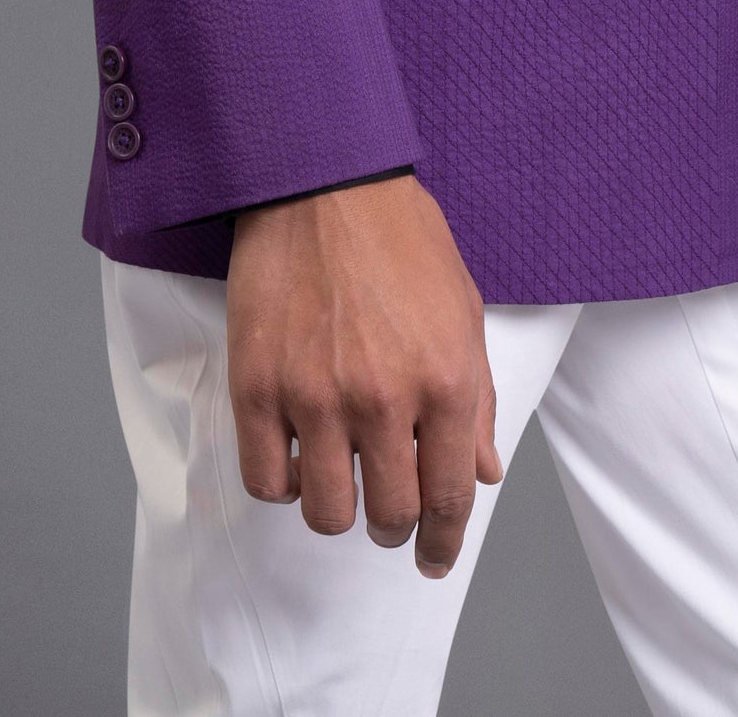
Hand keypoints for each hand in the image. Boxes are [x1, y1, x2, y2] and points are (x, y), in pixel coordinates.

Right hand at [226, 171, 501, 574]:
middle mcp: (383, 399)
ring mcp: (315, 397)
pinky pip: (266, 481)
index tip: (433, 557)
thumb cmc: (399, 235)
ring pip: (326, 512)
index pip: (449, 497)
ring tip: (339, 481)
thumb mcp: (463, 308)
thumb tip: (481, 471)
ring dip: (336, 509)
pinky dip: (282, 484)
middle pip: (388, 515)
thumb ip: (477, 398)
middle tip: (386, 510)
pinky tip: (295, 456)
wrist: (321, 180)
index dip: (443, 542)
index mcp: (445, 380)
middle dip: (392, 525)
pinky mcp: (257, 386)